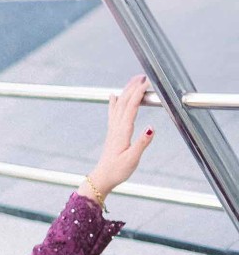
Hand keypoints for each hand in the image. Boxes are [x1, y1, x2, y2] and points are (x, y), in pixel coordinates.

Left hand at [82, 73, 154, 202]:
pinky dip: (114, 102)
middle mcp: (116, 127)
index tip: (146, 82)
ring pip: (118, 105)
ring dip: (126, 91)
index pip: (131, 107)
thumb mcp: (133, 159)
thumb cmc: (117, 170)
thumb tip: (152, 128)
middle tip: (143, 76)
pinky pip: (113, 112)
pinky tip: (113, 96)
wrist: (102, 178)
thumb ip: (142, 143)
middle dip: (133, 87)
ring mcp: (113, 129)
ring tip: (133, 81)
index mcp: (122, 132)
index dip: (138, 93)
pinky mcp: (112, 133)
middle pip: (124, 102)